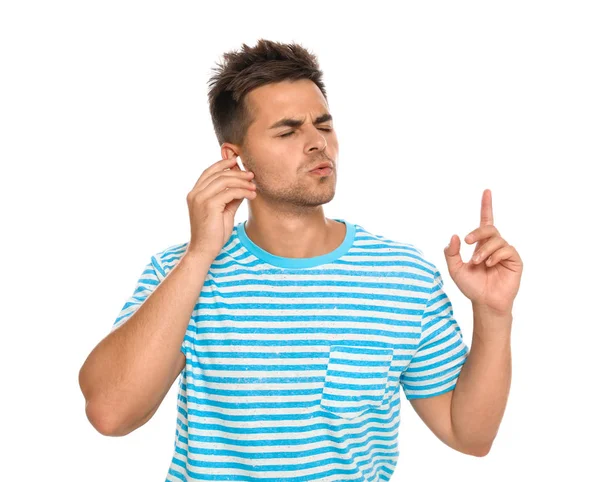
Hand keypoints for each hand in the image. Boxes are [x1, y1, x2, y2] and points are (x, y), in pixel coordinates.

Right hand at [185, 150, 256, 260]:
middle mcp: (195, 194)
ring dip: (242, 182)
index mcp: (195, 194)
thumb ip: (230, 198)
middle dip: (237, 173)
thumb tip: (242, 187)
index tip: (236, 162)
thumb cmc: (213, 234)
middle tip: (251, 175)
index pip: (208, 172)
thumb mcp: (224, 212)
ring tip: (254, 185)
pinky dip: (243, 191)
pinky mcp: (209, 205)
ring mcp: (200, 198)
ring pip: (225, 181)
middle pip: (219, 175)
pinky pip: (230, 192)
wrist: (204, 250)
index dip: (222, 164)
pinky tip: (252, 195)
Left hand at [443, 189, 522, 316]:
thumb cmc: (471, 286)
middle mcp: (494, 245)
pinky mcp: (515, 260)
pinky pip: (506, 249)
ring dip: (483, 250)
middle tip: (467, 241)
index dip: (486, 206)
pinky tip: (489, 265)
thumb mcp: (455, 269)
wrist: (484, 302)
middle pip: (489, 228)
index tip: (486, 191)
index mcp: (481, 244)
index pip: (485, 221)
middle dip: (477, 232)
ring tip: (477, 263)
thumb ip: (451, 252)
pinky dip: (495, 255)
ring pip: (496, 239)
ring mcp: (505, 252)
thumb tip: (454, 236)